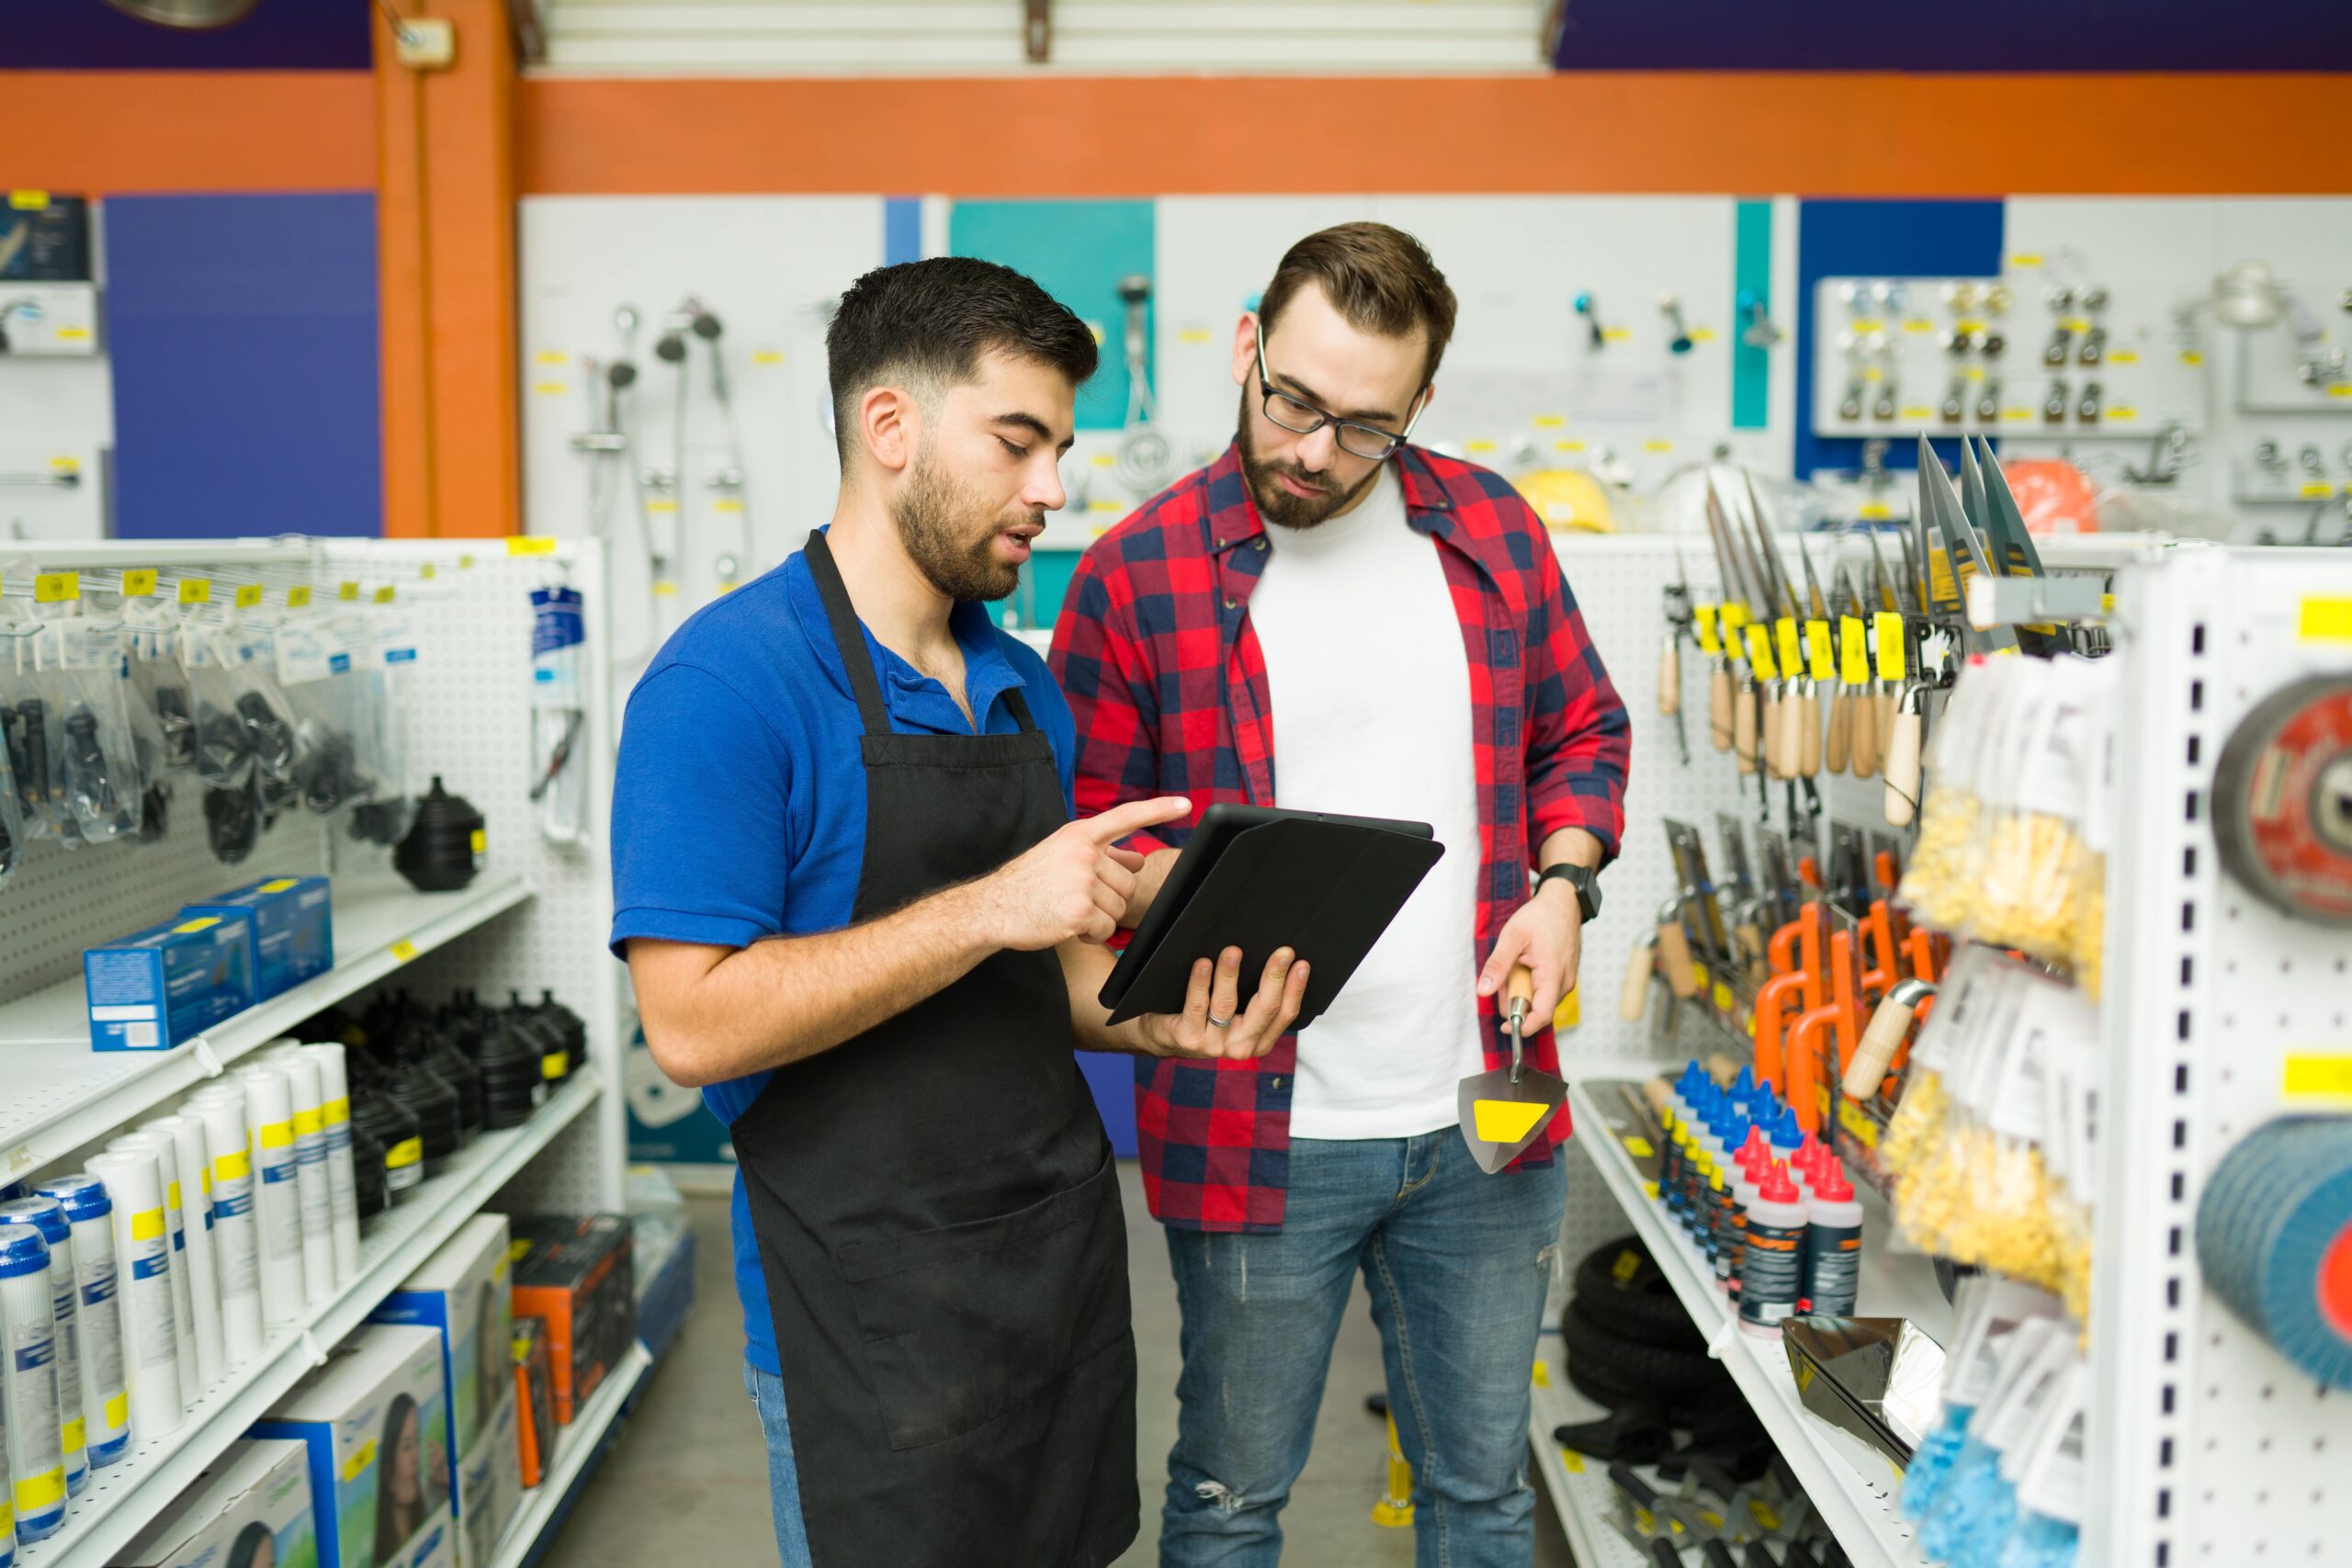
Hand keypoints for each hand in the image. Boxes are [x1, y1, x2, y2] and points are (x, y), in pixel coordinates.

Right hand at [978, 797, 1190, 950]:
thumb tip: (1139, 857)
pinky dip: (1093, 934)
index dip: (1158, 810)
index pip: (1125, 817)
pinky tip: (1068, 925)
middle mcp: (1083, 853)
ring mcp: (1081, 881)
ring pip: (1119, 907)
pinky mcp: (1079, 910)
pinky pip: (1106, 928)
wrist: (993, 908)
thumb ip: (1103, 854)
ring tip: (1069, 910)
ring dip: (1100, 917)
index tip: (1186, 805)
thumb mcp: (1063, 855)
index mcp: (1079, 835)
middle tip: (1078, 899)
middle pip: (1129, 882)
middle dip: (1111, 897)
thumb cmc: (1030, 882)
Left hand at [1137, 945, 1308, 1060]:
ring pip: (1227, 1005)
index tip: (1302, 963)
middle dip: (1275, 977)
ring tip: (1234, 951)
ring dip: (1230, 974)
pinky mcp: (1189, 1038)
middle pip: (1264, 1009)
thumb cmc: (1205, 1017)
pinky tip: (1203, 963)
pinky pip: (1197, 1005)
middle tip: (1283, 952)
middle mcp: (1241, 1047)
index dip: (1296, 988)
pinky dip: (1200, 982)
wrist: (1164, 1037)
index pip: (1285, 1014)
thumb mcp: (1237, 1015)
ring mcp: (1214, 1045)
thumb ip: (1254, 997)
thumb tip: (1275, 960)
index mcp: (1259, 1040)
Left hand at [1476, 878, 1582, 1034]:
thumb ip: (1497, 965)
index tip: (1504, 1027)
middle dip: (1516, 999)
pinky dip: (1531, 983)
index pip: (1541, 1016)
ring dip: (1523, 989)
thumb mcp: (1512, 937)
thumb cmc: (1541, 917)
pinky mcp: (1565, 977)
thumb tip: (1483, 991)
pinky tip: (1527, 964)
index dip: (1522, 1027)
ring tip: (1518, 963)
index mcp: (1552, 976)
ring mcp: (1567, 980)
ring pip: (1539, 1000)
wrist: (1563, 903)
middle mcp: (1564, 983)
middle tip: (1506, 975)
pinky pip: (1545, 990)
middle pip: (1536, 1009)